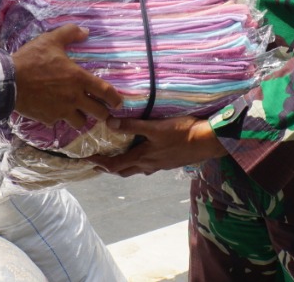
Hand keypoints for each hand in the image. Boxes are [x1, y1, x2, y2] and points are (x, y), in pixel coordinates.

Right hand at [12, 24, 121, 128]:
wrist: (8, 81)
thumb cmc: (31, 59)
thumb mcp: (51, 40)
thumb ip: (70, 33)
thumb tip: (85, 31)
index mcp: (78, 79)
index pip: (105, 92)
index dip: (115, 99)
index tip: (119, 102)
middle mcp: (74, 98)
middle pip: (98, 113)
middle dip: (103, 113)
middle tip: (102, 111)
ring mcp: (61, 111)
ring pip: (80, 122)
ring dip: (82, 118)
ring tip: (78, 112)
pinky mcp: (48, 119)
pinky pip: (58, 122)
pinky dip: (59, 119)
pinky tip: (54, 111)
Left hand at [88, 115, 224, 176]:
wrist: (207, 142)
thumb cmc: (181, 133)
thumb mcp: (155, 127)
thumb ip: (132, 125)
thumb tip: (110, 123)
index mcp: (142, 157)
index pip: (114, 165)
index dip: (99, 163)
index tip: (86, 160)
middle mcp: (148, 165)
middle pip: (123, 171)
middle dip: (109, 168)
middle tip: (98, 162)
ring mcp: (159, 165)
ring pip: (136, 169)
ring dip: (124, 166)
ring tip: (117, 158)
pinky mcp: (168, 162)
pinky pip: (147, 166)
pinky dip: (138, 162)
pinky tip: (142, 153)